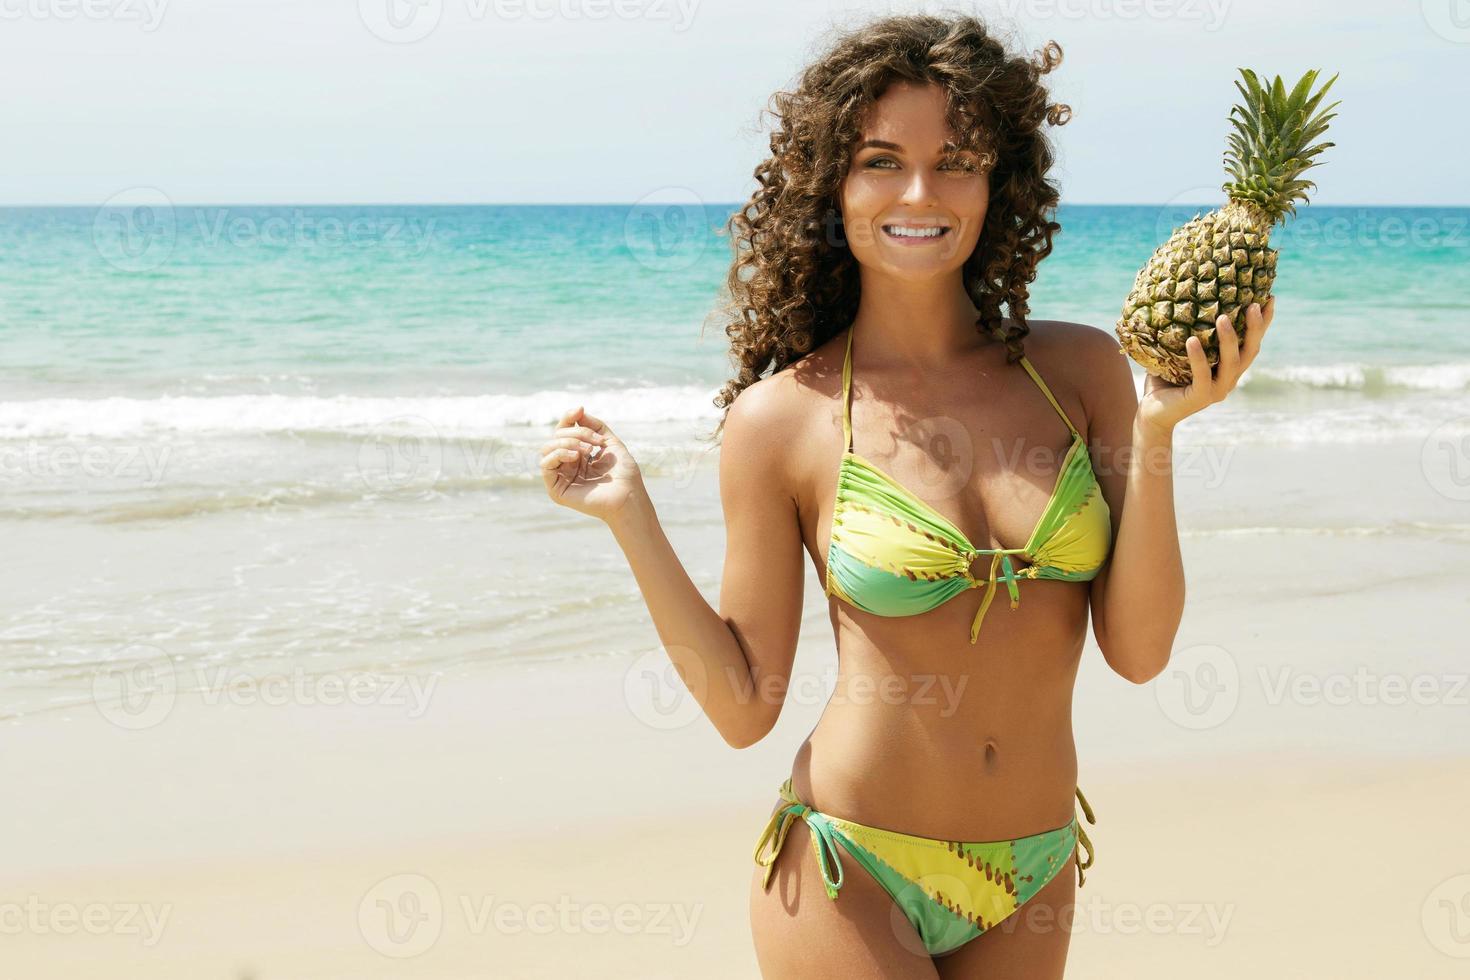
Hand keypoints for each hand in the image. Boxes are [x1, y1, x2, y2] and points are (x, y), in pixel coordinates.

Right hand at [540, 405, 644, 521]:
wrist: (629, 496)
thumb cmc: (624, 473)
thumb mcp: (610, 442)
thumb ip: (594, 426)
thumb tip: (578, 410)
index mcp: (578, 455)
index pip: (564, 431)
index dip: (568, 418)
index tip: (579, 409)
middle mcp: (567, 465)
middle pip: (556, 437)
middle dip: (576, 434)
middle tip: (595, 443)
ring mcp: (560, 477)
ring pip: (547, 449)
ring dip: (567, 443)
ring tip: (587, 450)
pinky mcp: (556, 489)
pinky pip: (546, 465)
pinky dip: (558, 454)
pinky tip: (576, 457)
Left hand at [1137, 296, 1273, 435]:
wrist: (1152, 413)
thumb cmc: (1164, 380)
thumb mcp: (1177, 353)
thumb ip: (1186, 332)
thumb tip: (1179, 297)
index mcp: (1229, 368)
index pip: (1251, 343)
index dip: (1263, 323)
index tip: (1269, 298)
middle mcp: (1229, 379)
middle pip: (1250, 351)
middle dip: (1255, 327)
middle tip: (1254, 304)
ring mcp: (1217, 390)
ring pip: (1231, 363)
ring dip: (1229, 339)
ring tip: (1222, 317)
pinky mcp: (1200, 398)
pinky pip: (1202, 375)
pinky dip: (1198, 357)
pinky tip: (1192, 340)